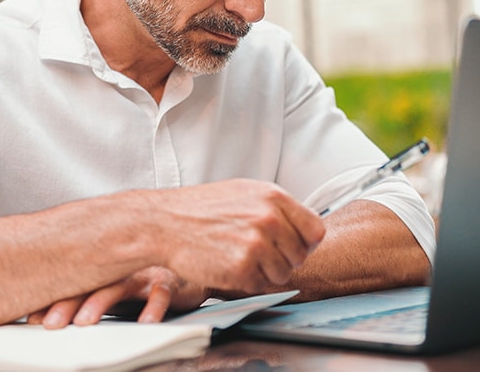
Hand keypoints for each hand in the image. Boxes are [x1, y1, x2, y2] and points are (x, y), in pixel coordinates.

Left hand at [27, 267, 207, 327]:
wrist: (192, 260)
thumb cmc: (150, 276)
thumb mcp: (118, 283)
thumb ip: (96, 291)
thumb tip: (62, 313)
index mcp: (105, 267)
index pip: (73, 282)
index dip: (52, 299)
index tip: (31, 318)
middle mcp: (122, 267)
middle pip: (90, 283)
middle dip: (68, 303)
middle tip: (51, 323)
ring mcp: (145, 272)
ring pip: (120, 285)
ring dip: (101, 303)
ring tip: (85, 322)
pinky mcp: (170, 279)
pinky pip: (161, 293)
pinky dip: (153, 307)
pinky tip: (145, 323)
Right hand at [147, 179, 325, 294]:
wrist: (164, 223)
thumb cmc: (201, 208)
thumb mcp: (244, 192)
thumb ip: (275, 208)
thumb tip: (303, 228)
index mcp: (273, 196)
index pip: (315, 230)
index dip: (304, 241)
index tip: (291, 245)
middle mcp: (269, 219)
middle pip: (301, 255)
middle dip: (282, 258)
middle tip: (255, 252)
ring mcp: (257, 244)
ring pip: (283, 274)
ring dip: (265, 272)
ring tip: (238, 256)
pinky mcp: (242, 269)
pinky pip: (261, 286)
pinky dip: (247, 282)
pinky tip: (228, 265)